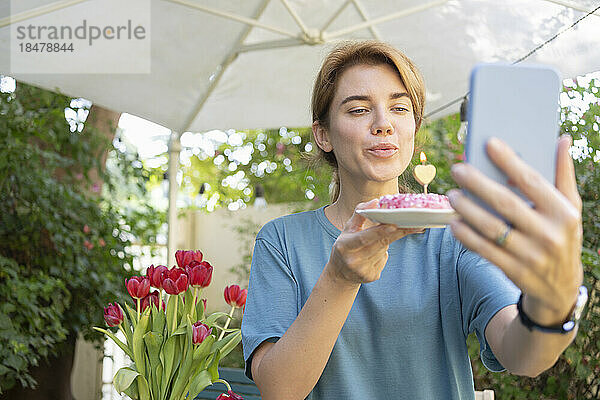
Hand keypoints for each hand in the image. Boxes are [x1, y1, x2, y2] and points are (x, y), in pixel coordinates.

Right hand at [325, 199, 424, 285]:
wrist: (340, 274)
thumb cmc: (345, 246)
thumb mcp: (347, 229)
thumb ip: (360, 213)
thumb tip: (375, 202)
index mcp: (344, 246)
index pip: (364, 238)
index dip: (380, 232)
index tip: (394, 225)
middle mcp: (353, 260)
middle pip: (380, 244)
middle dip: (397, 233)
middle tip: (415, 225)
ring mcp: (363, 270)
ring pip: (384, 250)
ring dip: (386, 241)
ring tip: (377, 240)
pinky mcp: (372, 276)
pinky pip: (384, 259)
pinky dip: (382, 253)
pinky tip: (373, 254)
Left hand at [448, 135, 582, 325]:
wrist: (561, 289)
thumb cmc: (562, 236)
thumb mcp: (571, 208)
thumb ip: (564, 175)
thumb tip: (562, 139)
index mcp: (564, 213)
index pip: (532, 181)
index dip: (510, 161)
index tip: (489, 143)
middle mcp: (549, 234)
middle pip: (506, 203)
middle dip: (478, 184)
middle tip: (458, 169)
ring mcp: (531, 255)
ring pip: (491, 228)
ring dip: (467, 210)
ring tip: (452, 195)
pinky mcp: (514, 271)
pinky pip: (485, 250)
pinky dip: (467, 236)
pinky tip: (453, 223)